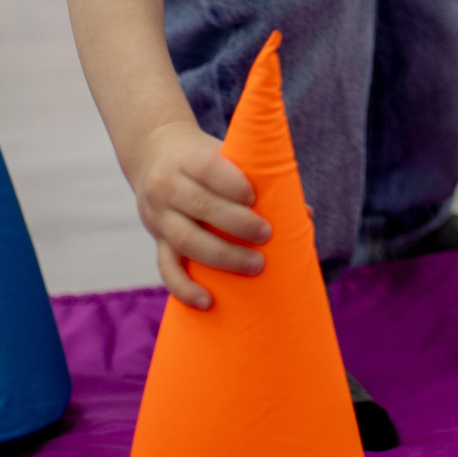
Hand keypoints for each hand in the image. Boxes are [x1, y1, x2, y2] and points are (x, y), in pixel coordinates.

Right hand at [130, 118, 270, 309]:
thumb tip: (305, 214)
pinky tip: (207, 302)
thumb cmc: (204, 160)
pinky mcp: (158, 242)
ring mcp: (159, 217)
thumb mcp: (224, 154)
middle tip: (266, 235)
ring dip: (222, 256)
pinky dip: (184, 288)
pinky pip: (166, 268)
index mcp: (188, 159)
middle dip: (236, 223)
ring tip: (256, 266)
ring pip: (185, 240)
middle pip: (199, 204)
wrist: (152, 154)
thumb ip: (259, 178)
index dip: (231, 183)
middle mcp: (167, 187)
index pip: (206, 167)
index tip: (253, 197)